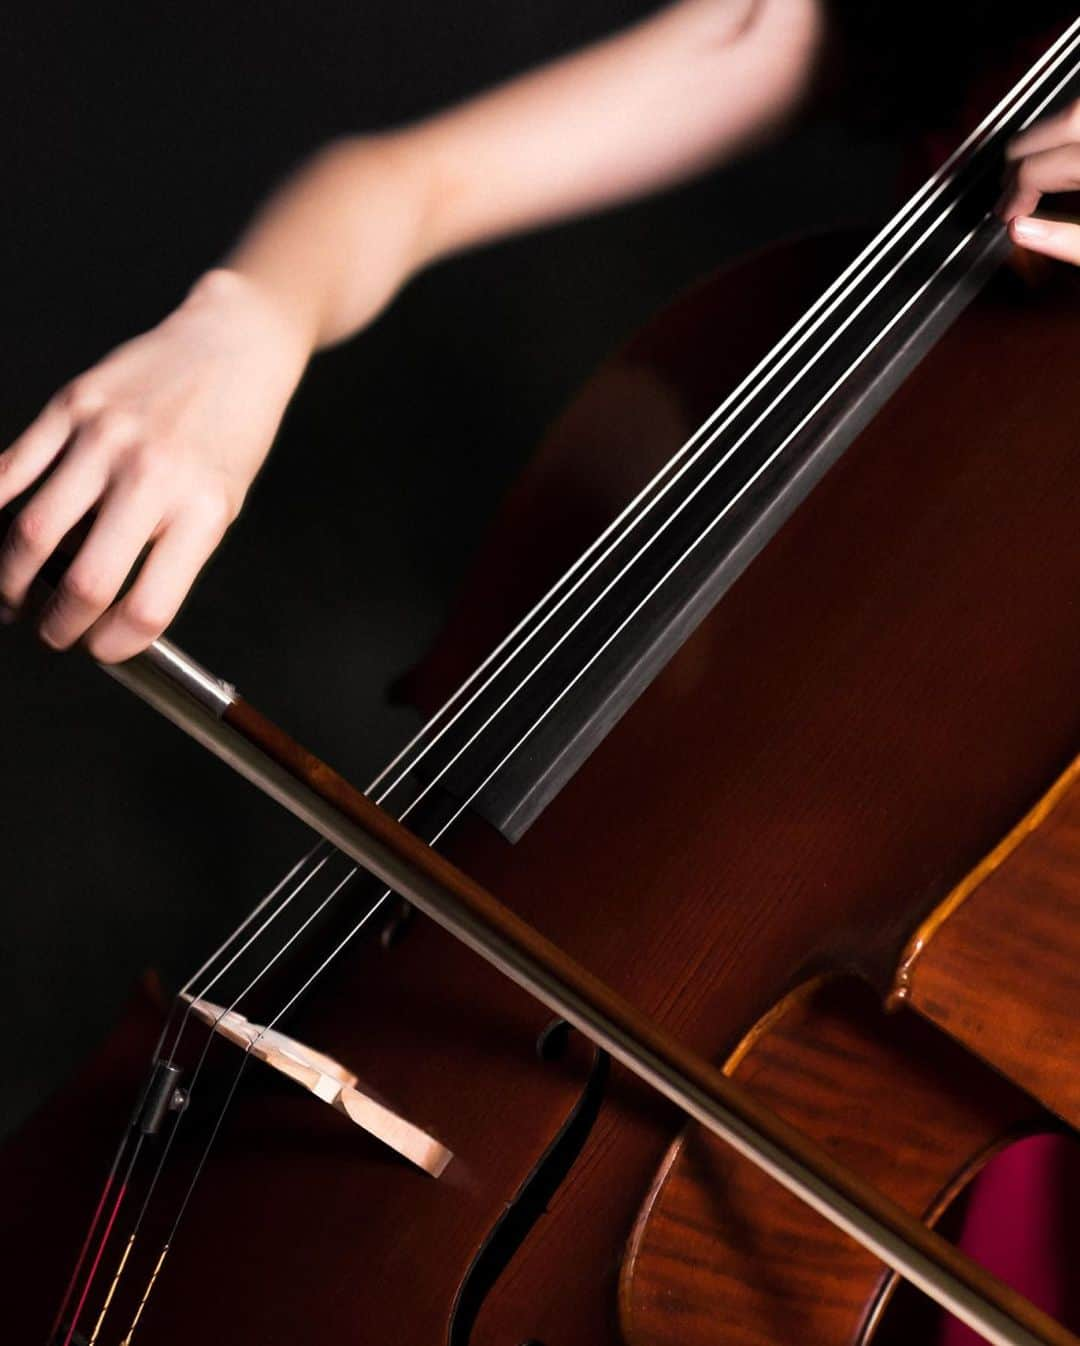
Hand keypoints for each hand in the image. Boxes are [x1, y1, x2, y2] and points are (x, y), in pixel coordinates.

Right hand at [0, 269, 309, 661]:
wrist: (233, 346)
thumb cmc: (231, 433)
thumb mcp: (222, 502)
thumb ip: (171, 553)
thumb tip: (107, 608)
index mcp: (203, 510)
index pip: (148, 607)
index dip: (115, 646)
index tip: (102, 650)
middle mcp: (154, 475)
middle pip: (86, 580)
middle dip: (58, 625)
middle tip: (53, 632)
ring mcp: (106, 438)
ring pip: (32, 532)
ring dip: (11, 580)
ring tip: (15, 595)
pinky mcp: (71, 405)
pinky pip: (8, 470)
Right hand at [1001, 98, 1079, 263]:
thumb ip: (1068, 240)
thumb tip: (1018, 231)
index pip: (1038, 167)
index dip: (1013, 194)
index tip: (1006, 215)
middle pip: (1052, 126)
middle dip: (1021, 159)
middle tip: (1009, 191)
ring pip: (1071, 111)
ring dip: (1045, 141)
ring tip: (1033, 173)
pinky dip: (1066, 133)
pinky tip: (1061, 156)